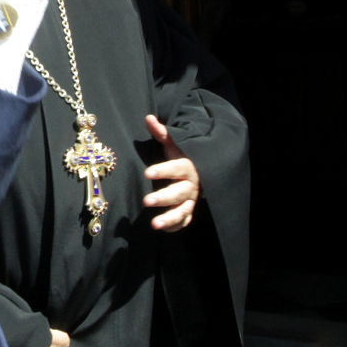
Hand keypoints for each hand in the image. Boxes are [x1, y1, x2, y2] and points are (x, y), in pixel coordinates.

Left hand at [143, 115, 199, 231]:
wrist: (200, 172)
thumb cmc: (181, 157)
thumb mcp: (173, 144)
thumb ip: (161, 133)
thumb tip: (148, 117)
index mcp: (187, 167)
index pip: (177, 168)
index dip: (163, 171)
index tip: (147, 173)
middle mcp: (191, 185)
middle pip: (179, 193)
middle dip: (163, 197)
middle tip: (146, 201)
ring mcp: (191, 200)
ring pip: (183, 211)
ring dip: (169, 218)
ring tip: (154, 225)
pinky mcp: (188, 211)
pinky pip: (184, 221)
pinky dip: (174, 226)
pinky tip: (161, 229)